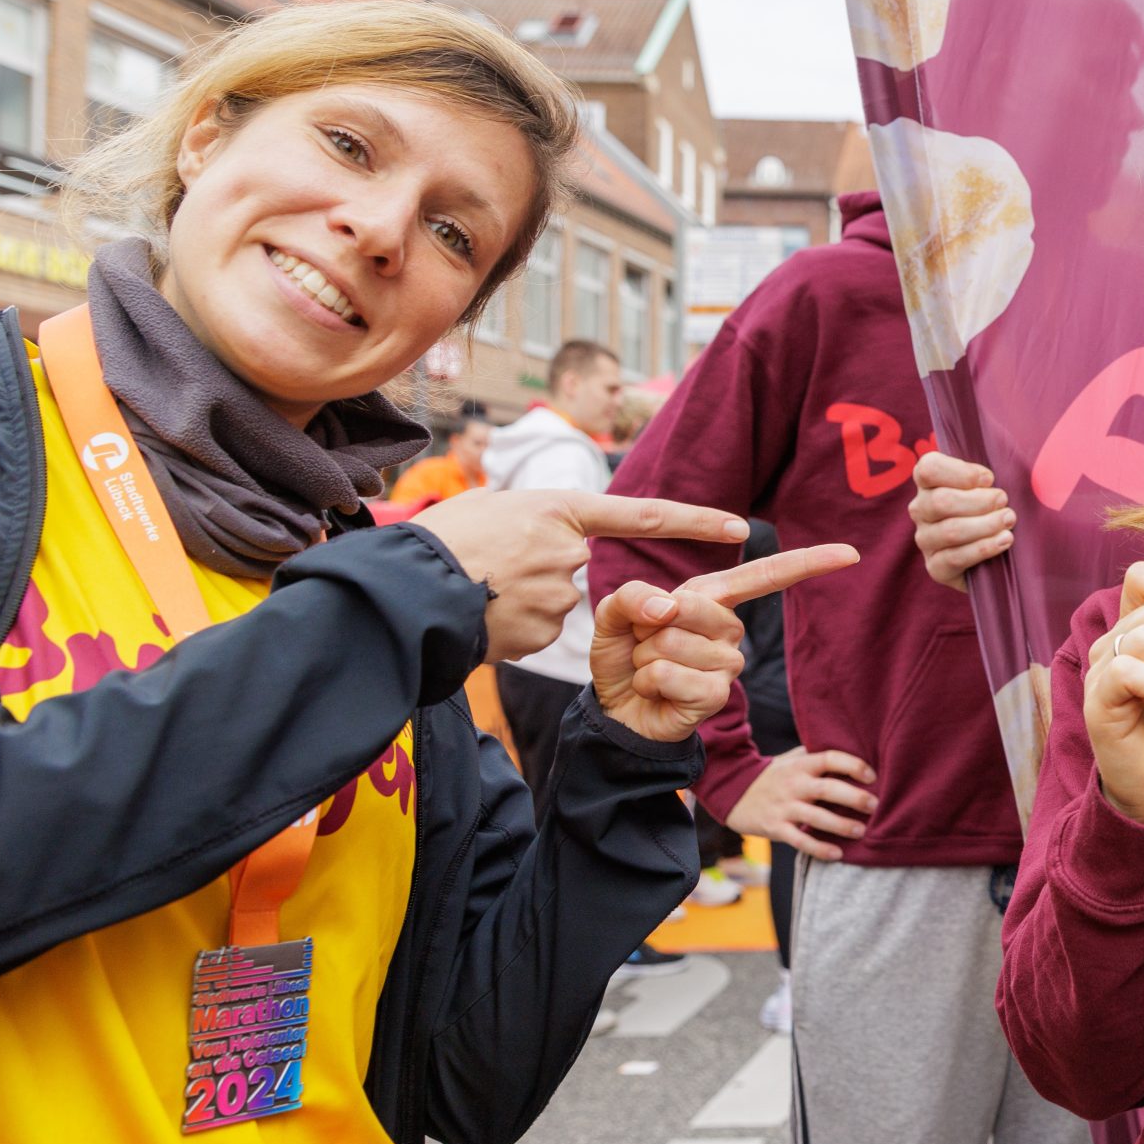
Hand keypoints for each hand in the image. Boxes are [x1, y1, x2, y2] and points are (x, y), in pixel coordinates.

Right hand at [412, 489, 749, 665]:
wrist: (402, 590)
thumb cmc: (434, 541)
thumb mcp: (486, 506)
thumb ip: (530, 519)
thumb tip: (549, 541)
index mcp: (559, 510)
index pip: (645, 515)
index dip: (695, 521)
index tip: (740, 527)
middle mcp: (569, 553)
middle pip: (572, 569)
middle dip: (535, 572)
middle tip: (488, 568)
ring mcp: (558, 598)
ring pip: (550, 604)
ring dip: (517, 602)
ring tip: (474, 591)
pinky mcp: (541, 636)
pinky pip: (531, 632)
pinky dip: (507, 628)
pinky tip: (477, 617)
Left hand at [592, 544, 861, 744]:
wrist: (620, 711)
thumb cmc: (625, 658)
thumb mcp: (617, 616)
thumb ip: (633, 596)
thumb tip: (666, 606)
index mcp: (714, 598)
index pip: (767, 576)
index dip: (809, 563)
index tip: (851, 554)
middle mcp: (729, 629)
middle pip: (688, 606)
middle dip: (647, 627)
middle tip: (644, 646)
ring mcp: (728, 665)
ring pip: (673, 643)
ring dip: (644, 658)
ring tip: (649, 670)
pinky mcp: (718, 695)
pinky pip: (670, 674)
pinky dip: (648, 681)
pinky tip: (655, 691)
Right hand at [727, 747, 879, 860]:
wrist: (733, 793)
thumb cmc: (773, 776)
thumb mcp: (790, 760)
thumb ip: (815, 756)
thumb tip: (851, 749)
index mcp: (801, 765)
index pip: (830, 758)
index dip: (853, 765)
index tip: (872, 776)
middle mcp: (793, 785)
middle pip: (827, 789)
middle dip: (854, 797)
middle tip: (875, 805)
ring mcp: (784, 807)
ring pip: (816, 817)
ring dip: (841, 825)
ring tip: (861, 830)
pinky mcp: (776, 828)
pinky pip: (800, 840)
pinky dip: (819, 848)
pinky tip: (837, 854)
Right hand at [909, 450, 1013, 591]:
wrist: (1001, 553)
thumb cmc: (997, 506)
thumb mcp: (995, 482)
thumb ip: (996, 466)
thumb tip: (1009, 457)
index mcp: (929, 482)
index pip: (928, 469)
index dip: (960, 472)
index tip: (989, 478)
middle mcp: (921, 509)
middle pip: (941, 501)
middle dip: (980, 501)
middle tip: (1004, 501)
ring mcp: (926, 540)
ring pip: (950, 530)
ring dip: (986, 524)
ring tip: (1009, 521)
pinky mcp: (936, 568)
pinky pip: (955, 558)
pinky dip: (984, 548)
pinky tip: (1004, 541)